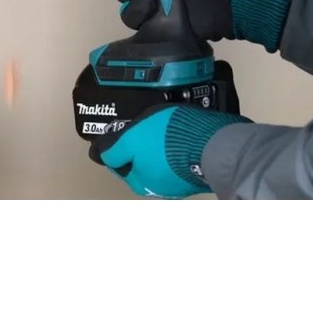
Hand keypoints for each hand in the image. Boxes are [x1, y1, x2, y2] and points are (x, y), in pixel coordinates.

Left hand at [89, 104, 251, 197]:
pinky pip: (183, 156)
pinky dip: (180, 145)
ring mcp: (182, 181)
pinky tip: (183, 132)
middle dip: (142, 145)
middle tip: (146, 125)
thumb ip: (114, 148)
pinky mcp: (201, 171)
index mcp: (141, 183)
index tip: (123, 130)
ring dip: (161, 145)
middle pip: (142, 162)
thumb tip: (97, 154)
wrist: (215, 143)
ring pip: (163, 160)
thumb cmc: (168, 140)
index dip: (118, 145)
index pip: (119, 163)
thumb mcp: (133, 137)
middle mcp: (161, 189)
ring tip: (166, 125)